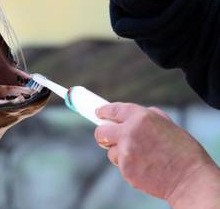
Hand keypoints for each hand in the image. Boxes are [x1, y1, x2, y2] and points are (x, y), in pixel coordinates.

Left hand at [94, 103, 219, 207]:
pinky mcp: (125, 168)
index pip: (114, 109)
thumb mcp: (167, 125)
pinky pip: (120, 164)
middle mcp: (130, 132)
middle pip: (101, 131)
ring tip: (140, 157)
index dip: (104, 111)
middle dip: (102, 134)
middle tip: (107, 138)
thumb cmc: (181, 151)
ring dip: (119, 153)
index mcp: (142, 117)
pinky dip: (128, 166)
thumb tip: (128, 116)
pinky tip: (144, 167)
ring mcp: (126, 151)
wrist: (189, 178)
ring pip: (110, 150)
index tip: (99, 113)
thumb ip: (146, 117)